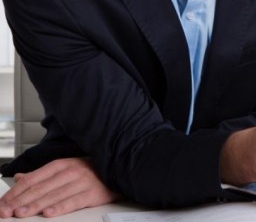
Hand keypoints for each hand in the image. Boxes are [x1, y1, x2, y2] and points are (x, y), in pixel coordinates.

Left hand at [0, 157, 118, 217]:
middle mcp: (69, 172)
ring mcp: (81, 182)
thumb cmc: (91, 171)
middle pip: (39, 188)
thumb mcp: (66, 168)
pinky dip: (60, 207)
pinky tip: (49, 213)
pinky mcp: (93, 193)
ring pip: (53, 195)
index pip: (32, 179)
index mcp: (60, 165)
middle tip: (5, 212)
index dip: (15, 192)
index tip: (2, 204)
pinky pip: (73, 201)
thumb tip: (19, 178)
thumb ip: (41, 175)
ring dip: (35, 206)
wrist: (120, 168)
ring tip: (20, 214)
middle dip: (19, 201)